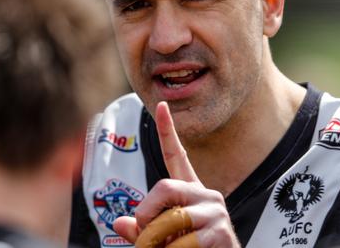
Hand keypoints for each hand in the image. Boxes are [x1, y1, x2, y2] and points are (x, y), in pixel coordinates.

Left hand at [113, 102, 240, 247]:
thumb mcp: (161, 238)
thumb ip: (140, 229)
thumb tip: (118, 223)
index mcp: (190, 192)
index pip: (177, 156)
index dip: (167, 131)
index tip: (161, 105)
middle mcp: (206, 195)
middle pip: (163, 187)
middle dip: (146, 215)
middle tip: (146, 237)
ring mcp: (215, 213)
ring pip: (168, 220)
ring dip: (157, 243)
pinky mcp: (221, 234)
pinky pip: (183, 243)